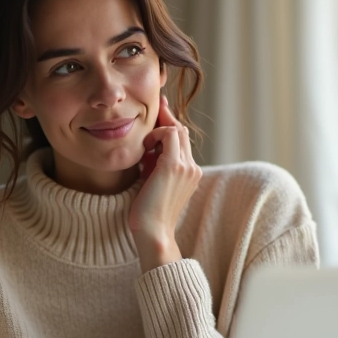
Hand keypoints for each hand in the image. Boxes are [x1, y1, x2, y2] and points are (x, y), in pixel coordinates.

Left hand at [130, 95, 201, 272]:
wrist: (153, 232)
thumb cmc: (147, 213)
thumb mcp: (153, 183)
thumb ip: (154, 165)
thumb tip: (146, 148)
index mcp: (189, 173)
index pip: (182, 141)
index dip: (170, 124)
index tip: (161, 111)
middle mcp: (192, 168)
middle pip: (182, 131)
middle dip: (166, 118)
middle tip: (157, 105)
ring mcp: (187, 167)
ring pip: (178, 130)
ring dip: (159, 130)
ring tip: (144, 143)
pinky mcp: (175, 166)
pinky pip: (170, 134)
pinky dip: (156, 135)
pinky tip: (145, 148)